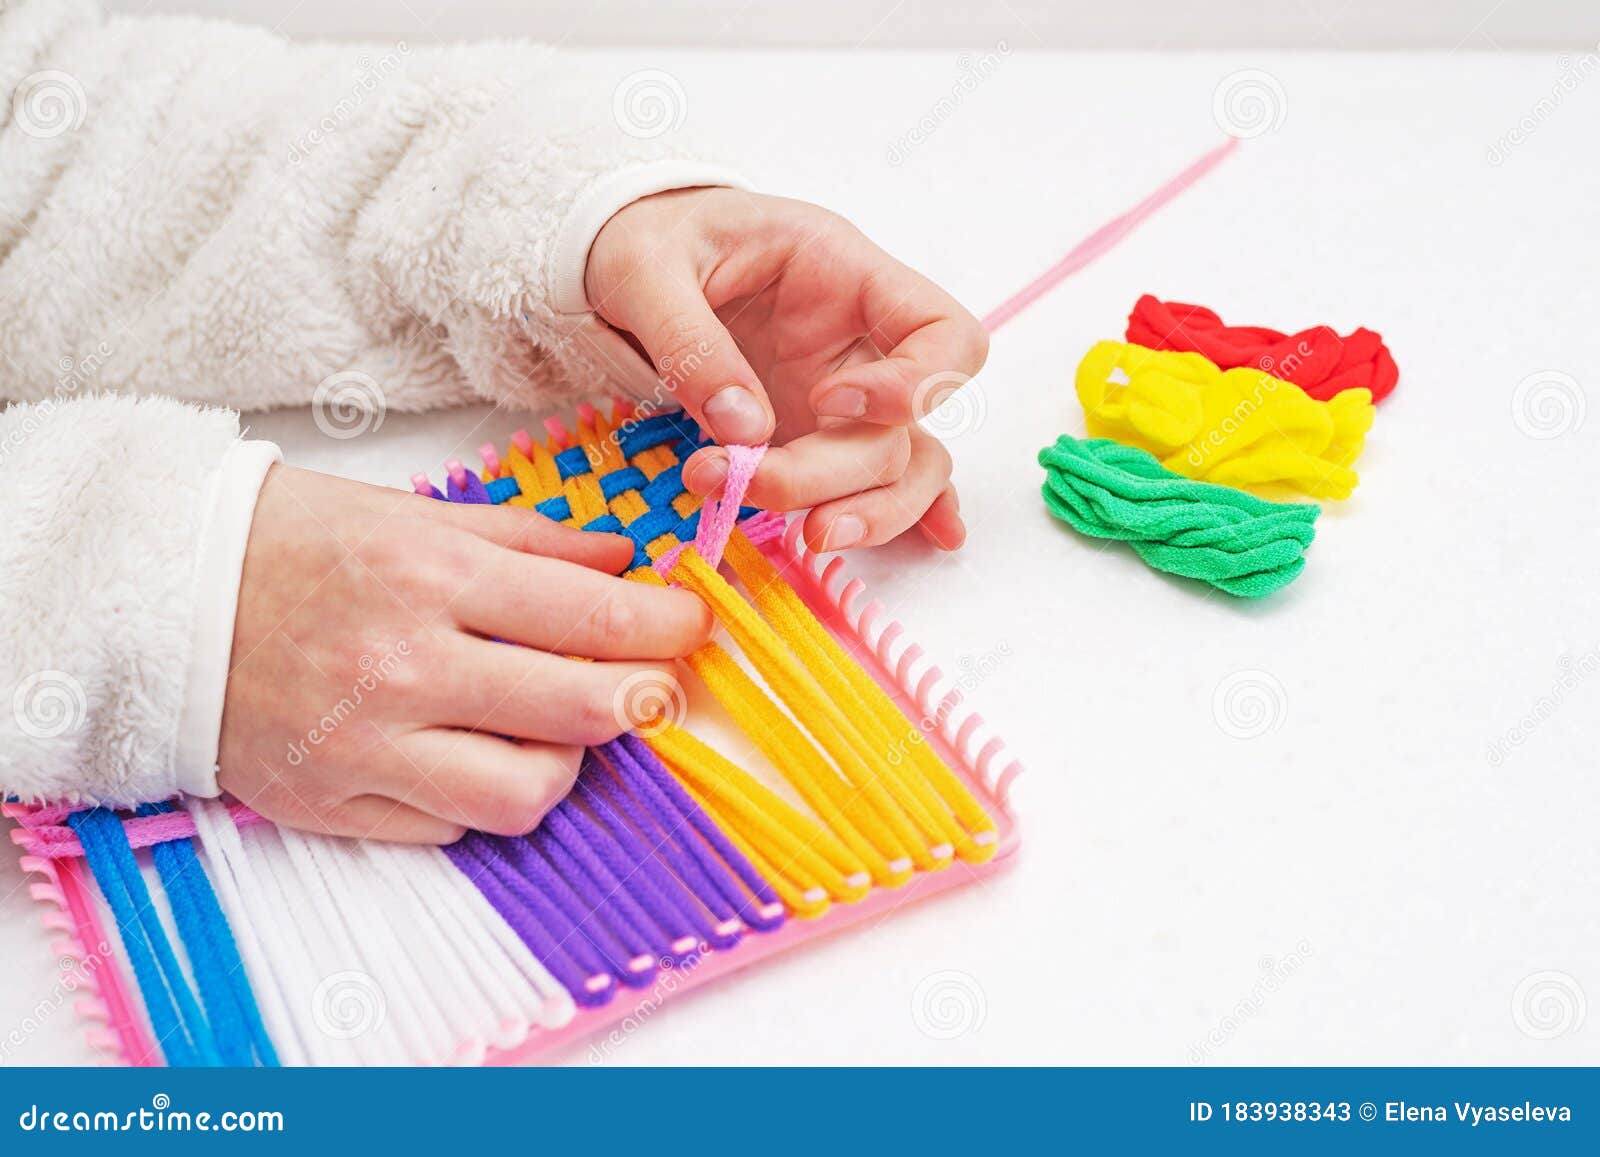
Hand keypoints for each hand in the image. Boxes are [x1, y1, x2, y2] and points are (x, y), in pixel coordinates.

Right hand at [217, 466, 711, 843]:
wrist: (155, 598)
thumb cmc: (290, 543)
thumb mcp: (413, 515)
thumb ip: (530, 542)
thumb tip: (623, 564)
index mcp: (430, 576)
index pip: (593, 616)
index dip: (668, 627)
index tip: (691, 625)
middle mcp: (403, 667)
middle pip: (581, 712)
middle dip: (645, 699)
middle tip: (654, 683)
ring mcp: (366, 746)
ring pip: (524, 794)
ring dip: (566, 761)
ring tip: (555, 725)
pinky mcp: (333, 803)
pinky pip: (449, 828)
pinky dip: (483, 797)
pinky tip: (476, 753)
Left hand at [585, 188, 986, 551]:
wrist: (629, 256)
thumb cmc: (649, 239)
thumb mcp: (646, 270)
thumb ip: (690, 343)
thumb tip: (744, 431)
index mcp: (844, 273)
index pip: (941, 331)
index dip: (909, 385)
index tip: (829, 404)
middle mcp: (861, 341)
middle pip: (905, 427)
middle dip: (839, 473)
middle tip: (755, 485)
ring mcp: (843, 396)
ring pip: (902, 467)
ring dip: (867, 512)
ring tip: (805, 538)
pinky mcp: (812, 437)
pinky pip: (878, 479)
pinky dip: (898, 516)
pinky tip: (915, 543)